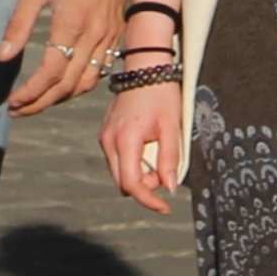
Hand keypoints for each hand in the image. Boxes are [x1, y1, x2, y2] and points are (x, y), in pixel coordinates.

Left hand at [0, 0, 125, 116]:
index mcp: (73, 21)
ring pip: (88, 81)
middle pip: (69, 85)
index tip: (11, 102)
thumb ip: (19, 23)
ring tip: (38, 101)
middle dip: (42, 102)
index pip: (51, 73)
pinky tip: (64, 81)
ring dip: (62, 97)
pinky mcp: (117, 29)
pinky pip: (101, 68)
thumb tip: (2, 56)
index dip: (30, 93)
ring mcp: (110, 33)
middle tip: (18, 110)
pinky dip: (81, 82)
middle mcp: (95, 33)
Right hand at [99, 77, 189, 212]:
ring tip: (158, 155)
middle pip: (123, 183)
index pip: (131, 184)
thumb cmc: (161, 95)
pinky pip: (118, 160)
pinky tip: (148, 148)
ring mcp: (104, 137)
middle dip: (145, 187)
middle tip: (165, 171)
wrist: (145, 68)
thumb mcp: (172, 127)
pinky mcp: (106, 134)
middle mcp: (108, 141)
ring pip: (119, 172)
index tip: (166, 206)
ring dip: (139, 174)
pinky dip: (133, 163)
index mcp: (124, 140)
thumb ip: (170, 160)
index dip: (149, 200)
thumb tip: (170, 188)